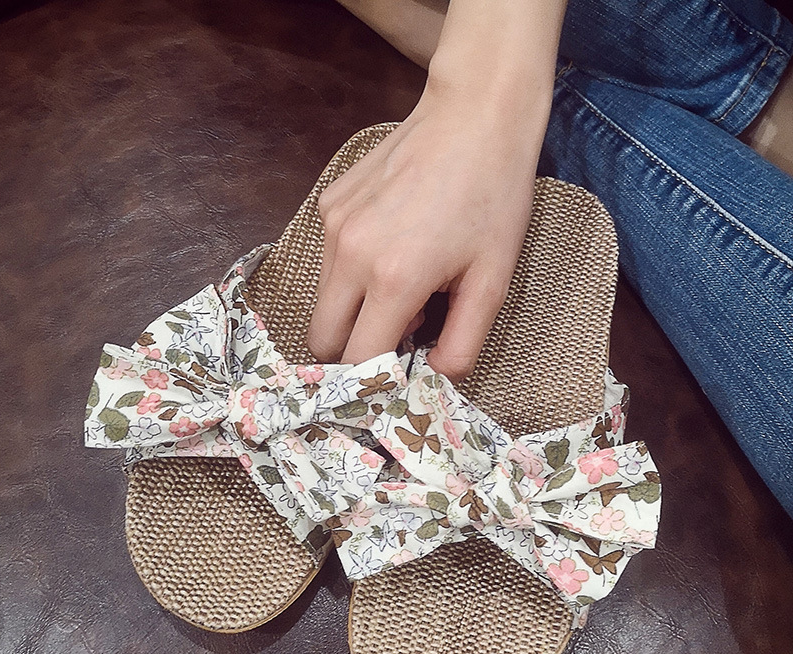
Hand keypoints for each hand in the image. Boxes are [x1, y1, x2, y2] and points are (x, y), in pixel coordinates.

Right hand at [308, 81, 548, 382]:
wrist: (474, 115)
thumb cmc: (492, 199)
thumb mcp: (493, 281)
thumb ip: (463, 344)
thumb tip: (432, 375)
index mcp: (393, 279)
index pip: (357, 360)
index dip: (377, 374)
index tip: (401, 367)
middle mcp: (349, 254)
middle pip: (322, 338)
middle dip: (353, 348)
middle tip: (399, 327)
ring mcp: (332, 225)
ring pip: (323, 299)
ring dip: (354, 308)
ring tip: (404, 279)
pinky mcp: (328, 202)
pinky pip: (327, 260)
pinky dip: (352, 270)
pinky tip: (392, 243)